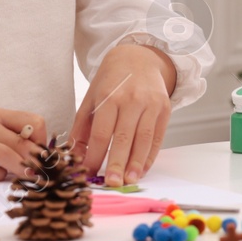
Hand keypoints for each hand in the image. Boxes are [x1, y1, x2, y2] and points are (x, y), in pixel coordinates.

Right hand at [0, 109, 47, 182]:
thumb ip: (13, 132)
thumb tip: (41, 153)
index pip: (32, 122)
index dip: (43, 140)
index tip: (44, 153)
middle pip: (21, 143)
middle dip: (37, 161)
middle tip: (46, 173)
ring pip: (6, 157)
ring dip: (22, 170)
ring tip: (31, 178)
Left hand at [71, 43, 176, 185]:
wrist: (140, 57)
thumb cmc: (112, 80)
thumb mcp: (92, 98)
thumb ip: (83, 127)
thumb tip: (76, 156)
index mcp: (110, 97)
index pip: (102, 133)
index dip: (96, 155)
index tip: (89, 173)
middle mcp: (132, 100)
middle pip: (124, 138)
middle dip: (117, 163)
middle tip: (112, 183)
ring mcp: (151, 104)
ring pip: (144, 139)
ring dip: (136, 163)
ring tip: (129, 181)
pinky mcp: (165, 108)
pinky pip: (158, 136)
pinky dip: (150, 155)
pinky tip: (142, 169)